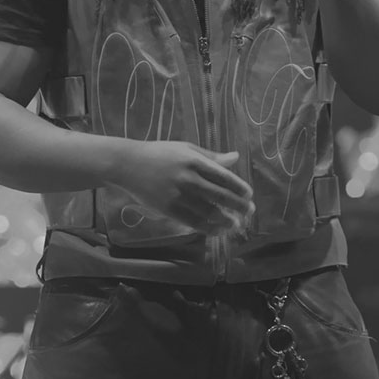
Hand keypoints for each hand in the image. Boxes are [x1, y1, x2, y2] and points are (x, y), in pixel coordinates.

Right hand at [109, 141, 253, 233]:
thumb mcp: (186, 149)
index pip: (224, 177)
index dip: (240, 188)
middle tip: (250, 211)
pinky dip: (208, 228)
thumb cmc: (160, 154)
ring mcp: (178, 195)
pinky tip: (217, 230)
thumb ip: (211, 156)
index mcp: (194, 161)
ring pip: (209, 212)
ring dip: (226, 220)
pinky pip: (193, 222)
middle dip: (239, 206)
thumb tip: (235, 157)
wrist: (129, 164)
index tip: (249, 195)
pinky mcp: (169, 209)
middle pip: (221, 196)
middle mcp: (188, 178)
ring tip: (236, 224)